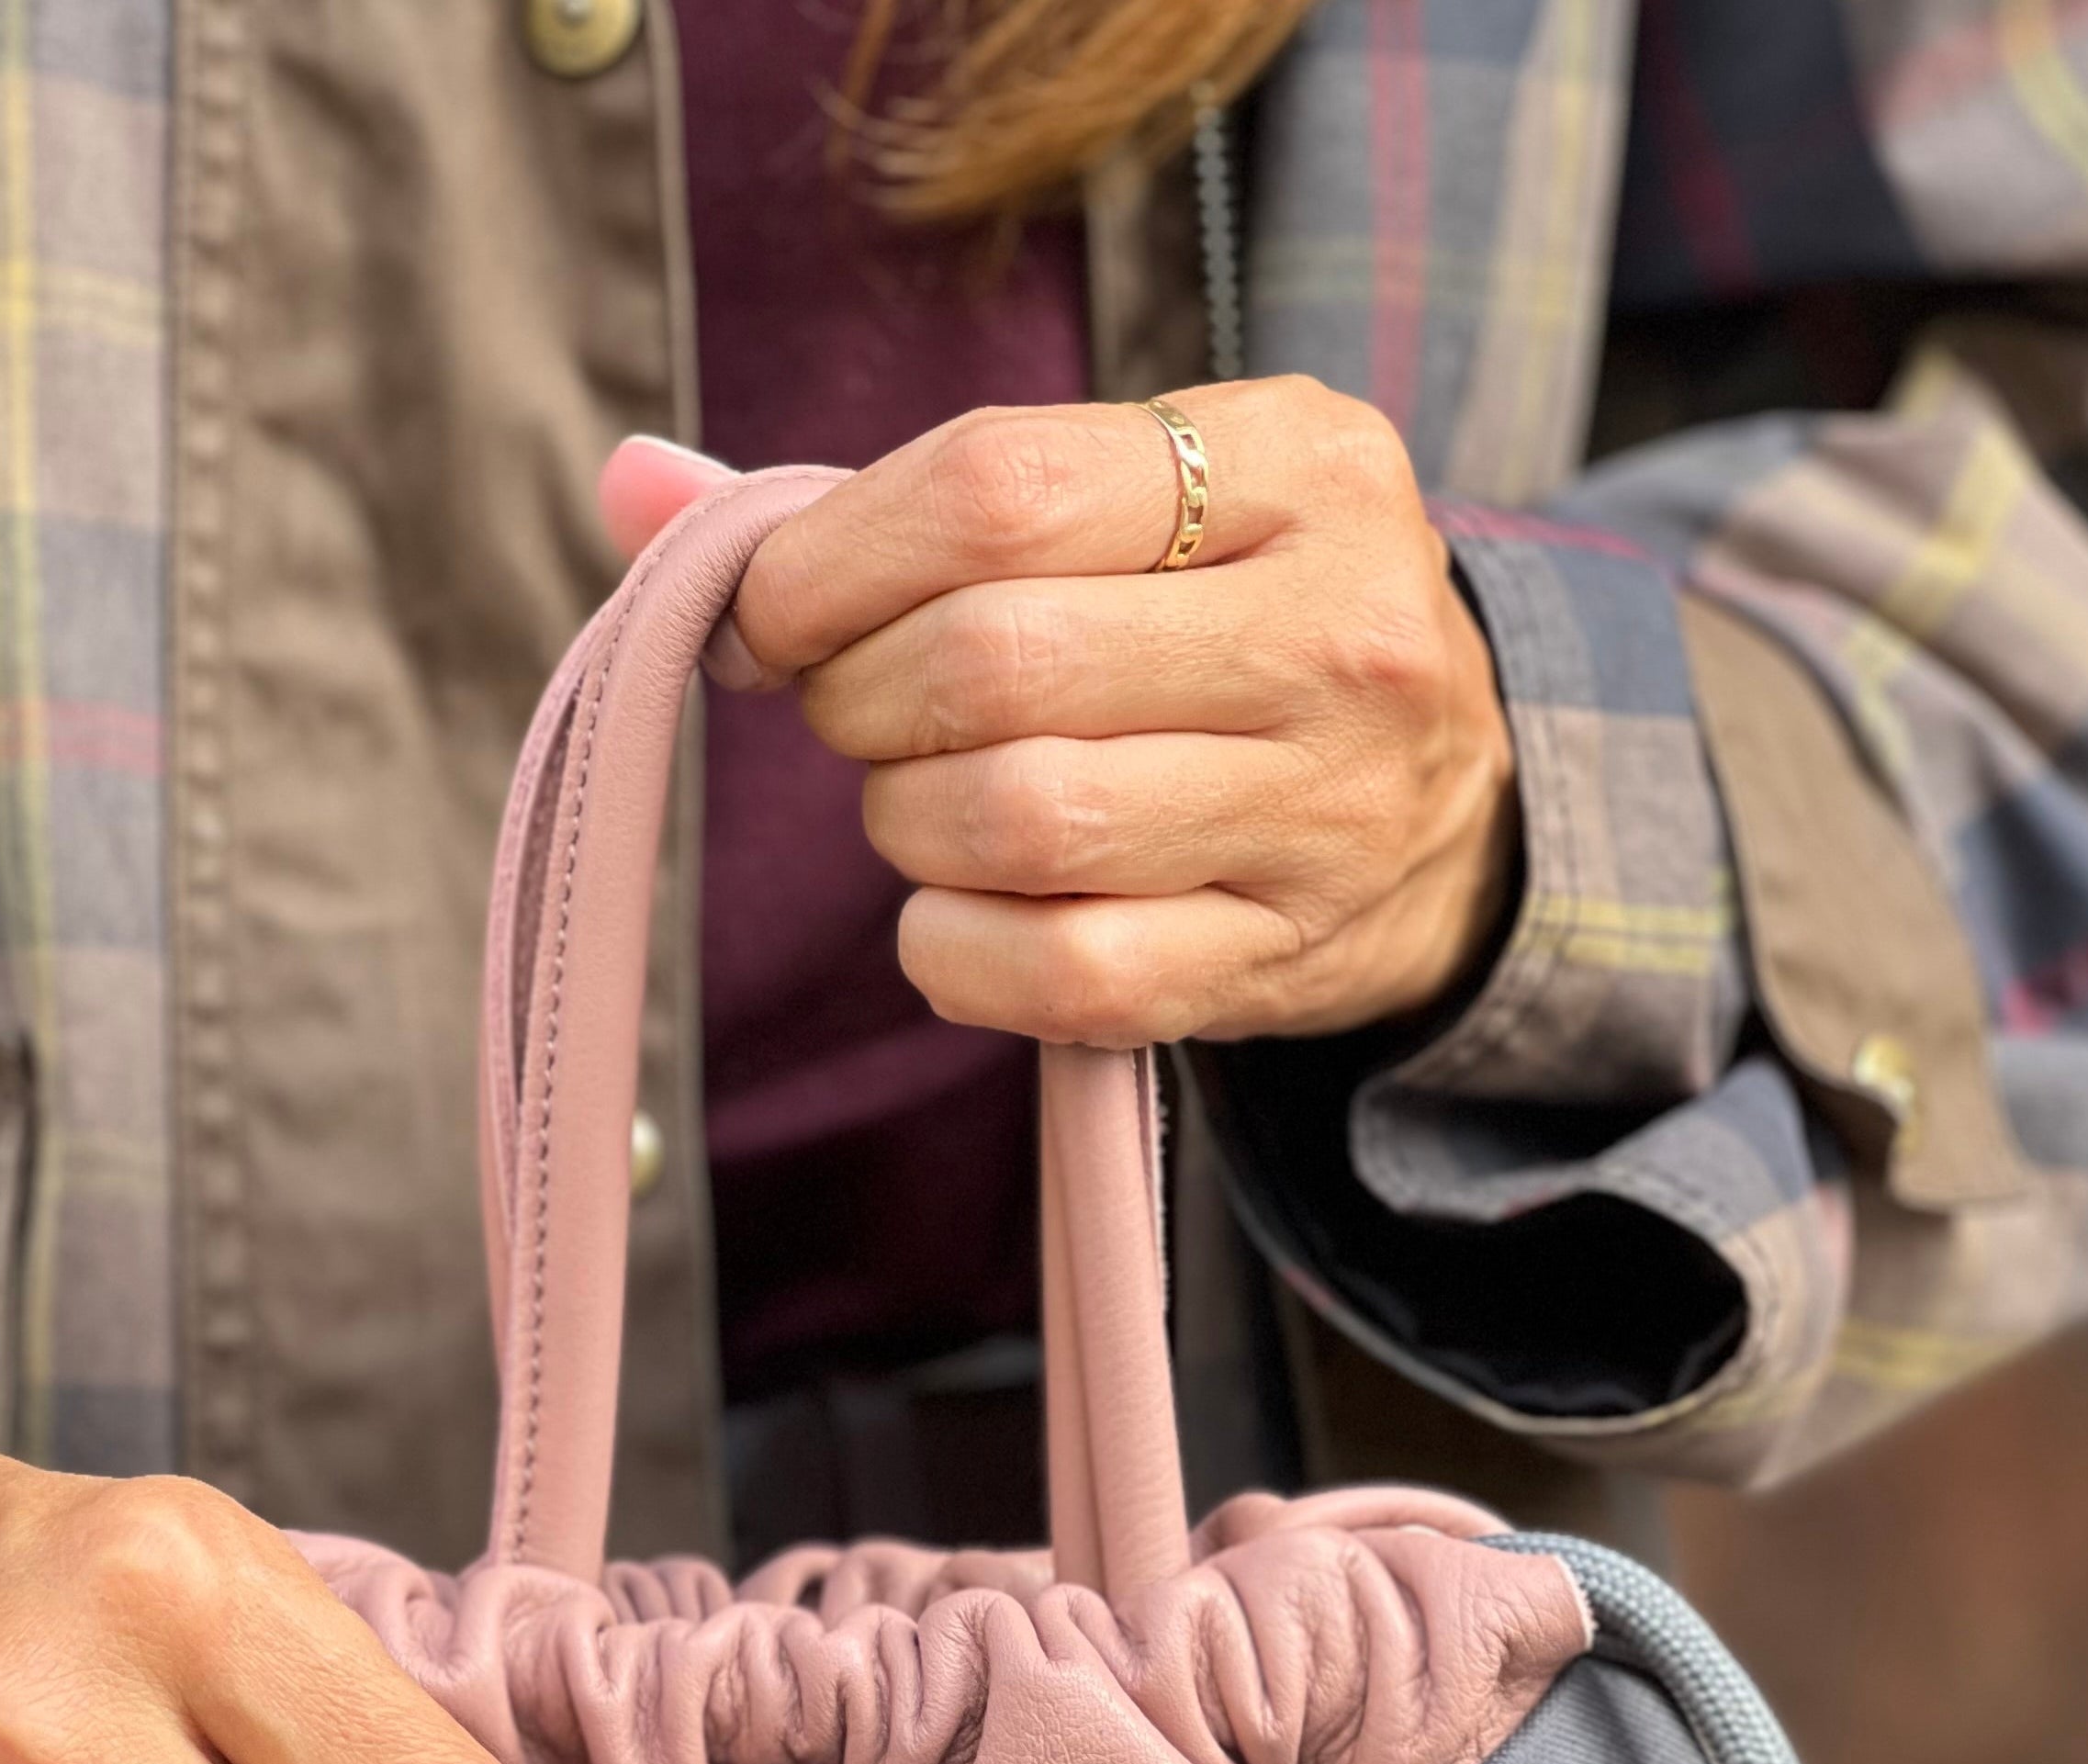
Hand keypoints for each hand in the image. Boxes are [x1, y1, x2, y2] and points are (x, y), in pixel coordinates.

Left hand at [604, 383, 1516, 1044]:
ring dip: (905, 826)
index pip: (997, 490)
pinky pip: (1051, 975)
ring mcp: (1320, 811)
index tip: (775, 614)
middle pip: (989, 663)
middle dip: (859, 700)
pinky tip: (966, 908)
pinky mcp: (1279, 962)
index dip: (831, 561)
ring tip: (927, 803)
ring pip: (1012, 823)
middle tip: (857, 714)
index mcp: (1296, 463)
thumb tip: (630, 490)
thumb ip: (893, 497)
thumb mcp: (1135, 503)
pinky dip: (953, 949)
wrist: (1457, 813)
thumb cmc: (1233, 628)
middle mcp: (1333, 632)